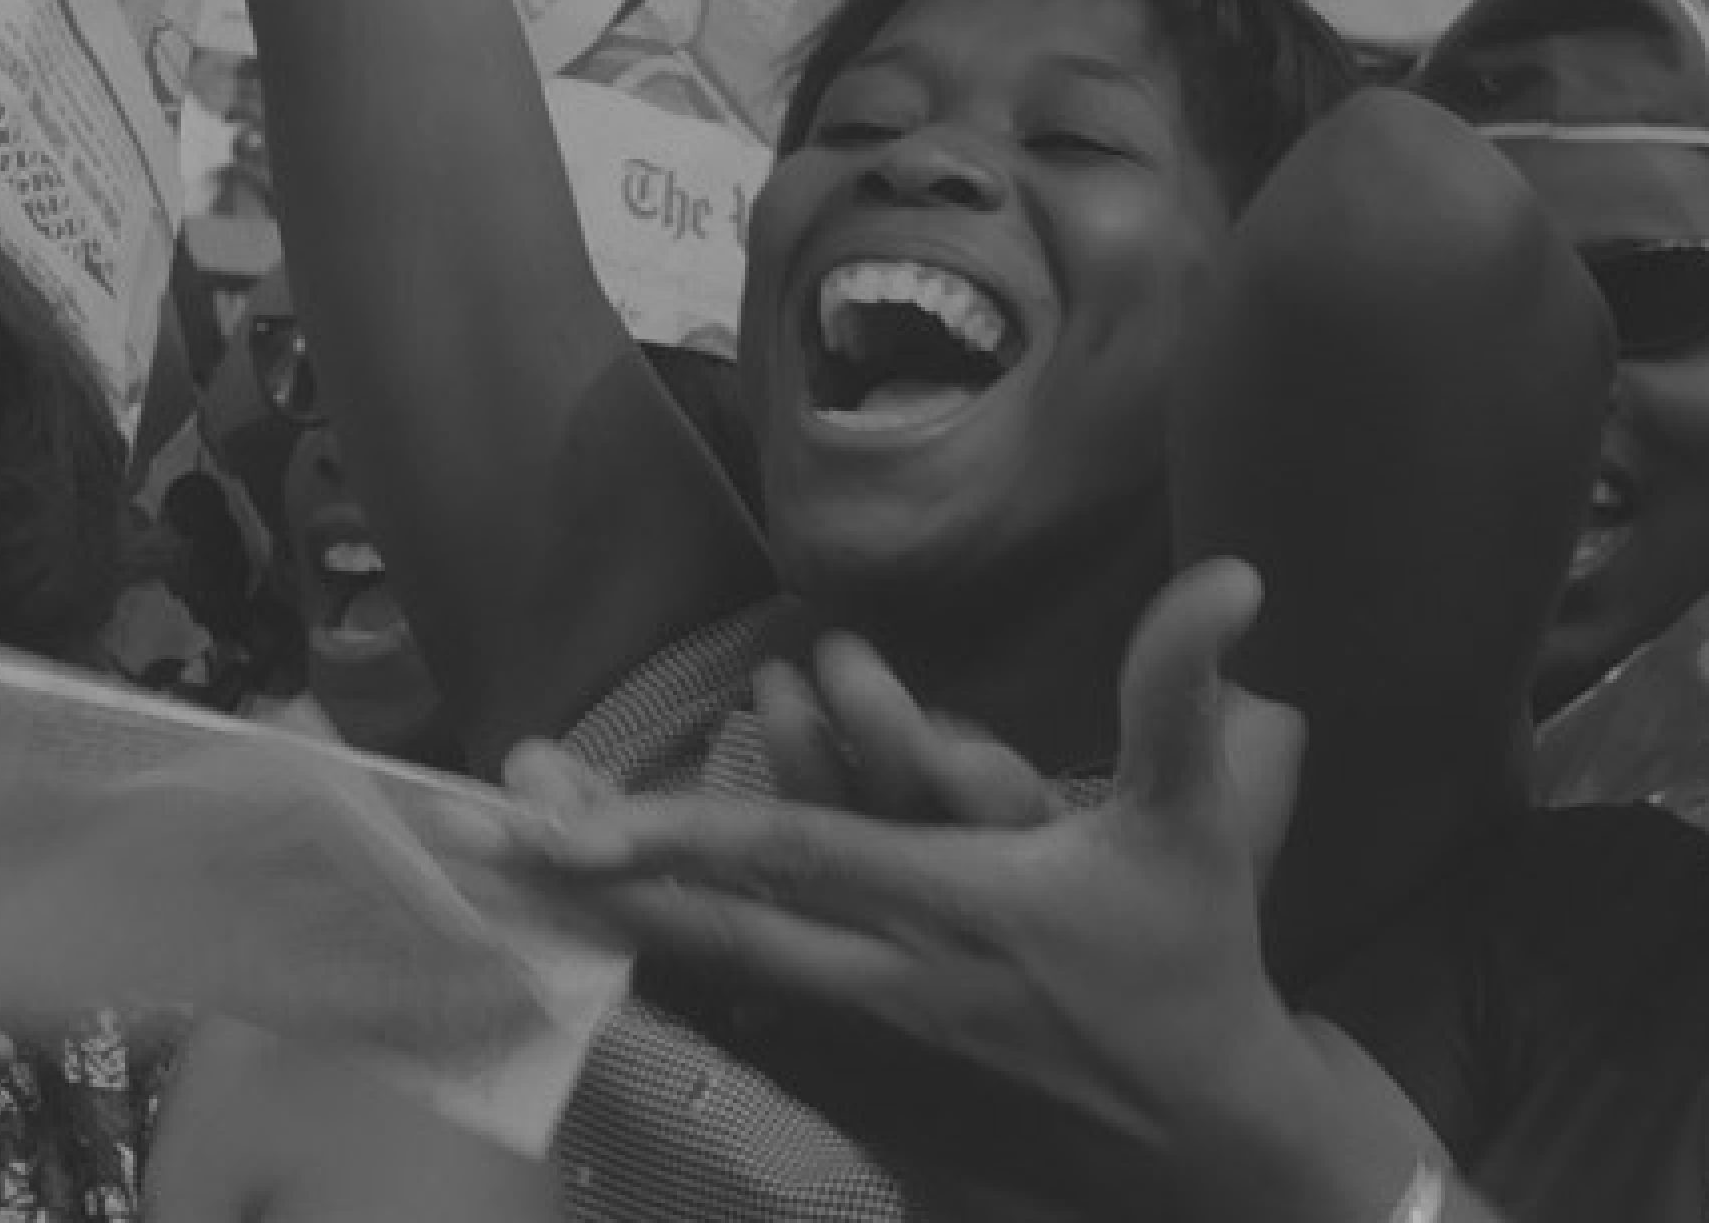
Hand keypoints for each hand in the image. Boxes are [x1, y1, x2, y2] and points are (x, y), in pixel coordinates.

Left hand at [498, 561, 1310, 1157]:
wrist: (1202, 1130)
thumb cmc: (1187, 958)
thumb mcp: (1193, 825)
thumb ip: (1183, 696)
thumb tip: (1227, 577)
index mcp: (947, 903)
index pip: (792, 855)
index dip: (682, 829)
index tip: (573, 813)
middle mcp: (884, 971)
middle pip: (714, 919)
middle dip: (594, 876)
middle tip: (481, 834)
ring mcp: (863, 1030)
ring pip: (715, 966)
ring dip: (610, 911)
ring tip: (508, 862)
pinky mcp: (863, 1064)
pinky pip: (745, 1001)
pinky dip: (665, 959)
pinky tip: (593, 930)